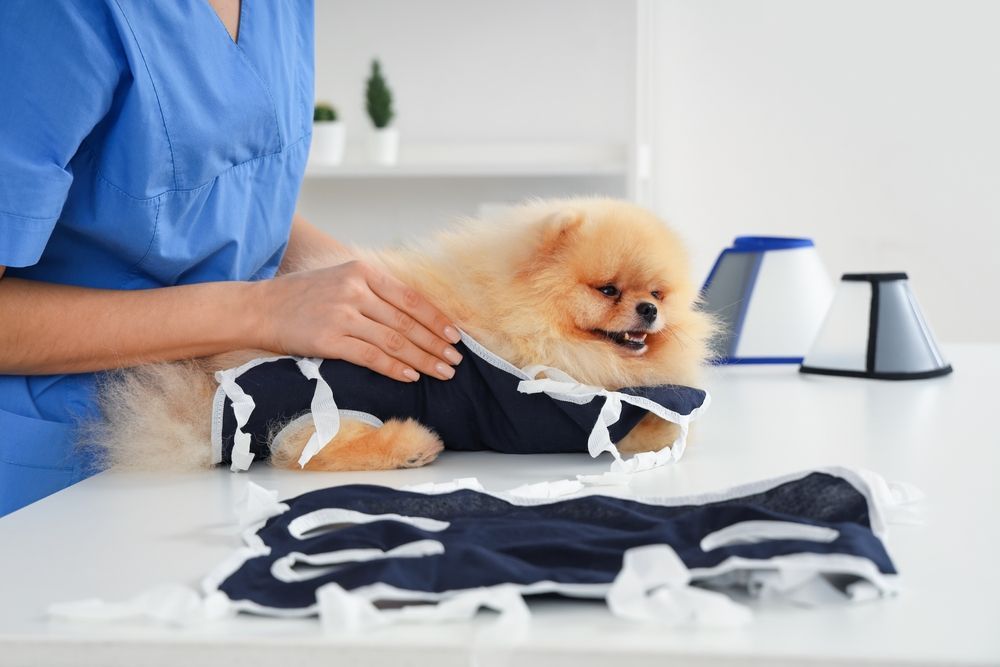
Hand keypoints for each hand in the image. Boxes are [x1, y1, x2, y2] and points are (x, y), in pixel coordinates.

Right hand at [254, 260, 462, 381]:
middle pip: (406, 321)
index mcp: (362, 271)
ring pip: (394, 340)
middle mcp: (354, 290)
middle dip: (435, 343)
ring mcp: (341, 314)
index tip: (454, 335)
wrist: (259, 308)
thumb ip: (374, 291)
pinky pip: (371, 357)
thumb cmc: (302, 296)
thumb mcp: (340, 278)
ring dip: (422, 359)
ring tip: (441, 372)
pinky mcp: (329, 340)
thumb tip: (413, 314)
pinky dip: (394, 368)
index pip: (410, 298)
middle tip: (455, 359)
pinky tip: (411, 377)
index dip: (436, 318)